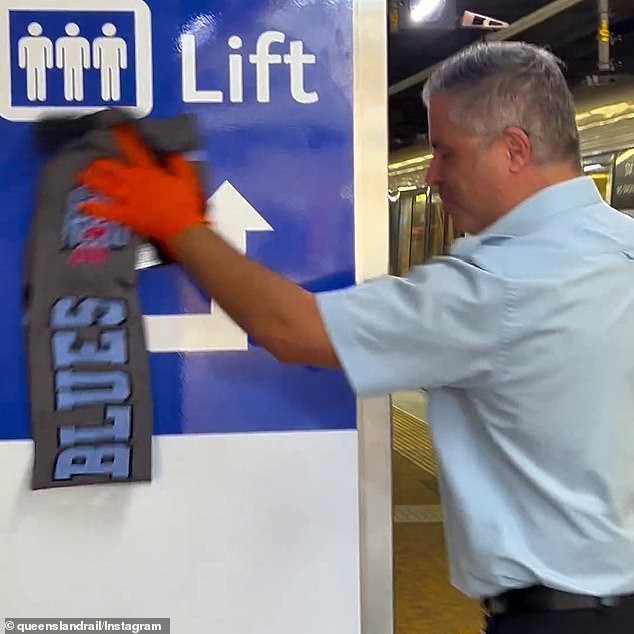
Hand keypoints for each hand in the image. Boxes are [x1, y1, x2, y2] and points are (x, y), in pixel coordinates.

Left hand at [79, 125, 207, 250]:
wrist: (182, 228)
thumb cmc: (186, 203)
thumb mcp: (188, 177)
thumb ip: (178, 163)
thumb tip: (172, 152)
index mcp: (148, 170)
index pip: (133, 148)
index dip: (124, 136)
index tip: (116, 126)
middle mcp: (133, 181)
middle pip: (111, 167)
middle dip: (101, 163)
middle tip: (93, 160)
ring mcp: (126, 198)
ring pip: (103, 185)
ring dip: (92, 180)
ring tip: (83, 176)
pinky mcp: (125, 215)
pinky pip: (104, 210)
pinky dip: (92, 208)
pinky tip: (82, 206)